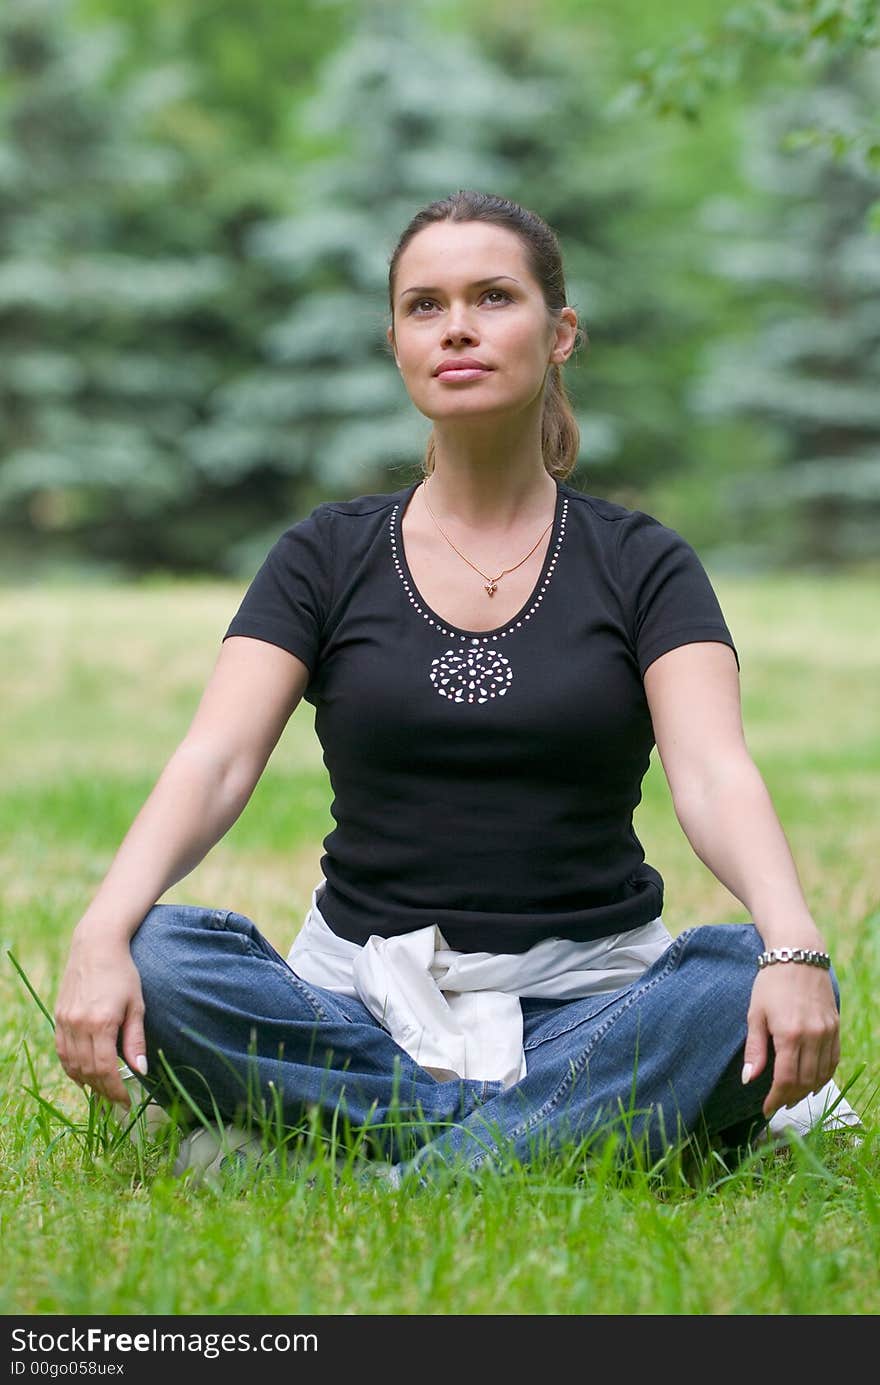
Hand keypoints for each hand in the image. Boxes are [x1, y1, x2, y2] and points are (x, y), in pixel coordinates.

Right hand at [55, 930, 147, 1107]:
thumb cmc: (123, 973)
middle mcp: (79, 1025)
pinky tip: (82, 1075)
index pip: (106, 1069)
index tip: (126, 1100)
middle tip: (116, 1100)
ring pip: (71, 1065)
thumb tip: (141, 1071)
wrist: (96, 946)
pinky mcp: (58, 1017)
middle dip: (103, 1090)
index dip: (115, 1090)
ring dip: (86, 1082)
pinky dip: (71, 1068)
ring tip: (102, 1090)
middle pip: (88, 1071)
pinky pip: (62, 1051)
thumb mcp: (136, 1005)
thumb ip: (135, 1040)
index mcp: (101, 1023)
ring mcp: (65, 1021)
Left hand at [742, 963, 839, 1118]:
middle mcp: (812, 1036)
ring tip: (792, 1096)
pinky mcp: (835, 1027)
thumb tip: (749, 1080)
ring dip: (807, 1090)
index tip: (766, 1109)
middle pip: (804, 1081)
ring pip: (822, 1074)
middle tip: (777, 1104)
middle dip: (790, 1097)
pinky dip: (824, 1076)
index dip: (775, 1099)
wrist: (798, 956)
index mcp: (789, 1035)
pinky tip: (812, 1081)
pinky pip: (834, 1060)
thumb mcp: (755, 1014)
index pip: (785, 1080)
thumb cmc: (770, 984)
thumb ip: (755, 1050)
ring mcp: (827, 1032)